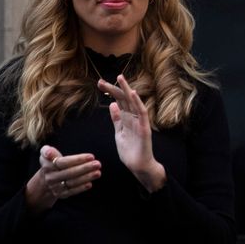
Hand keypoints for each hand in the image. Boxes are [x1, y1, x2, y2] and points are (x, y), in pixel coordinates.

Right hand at [25, 145, 100, 211]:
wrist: (45, 179)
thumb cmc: (51, 162)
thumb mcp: (45, 153)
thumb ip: (46, 150)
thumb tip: (49, 152)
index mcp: (48, 166)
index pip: (63, 162)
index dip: (77, 159)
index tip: (91, 156)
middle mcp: (51, 177)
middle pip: (69, 173)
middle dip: (85, 168)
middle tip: (98, 164)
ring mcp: (56, 186)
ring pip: (72, 182)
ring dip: (86, 178)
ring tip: (98, 173)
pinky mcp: (61, 194)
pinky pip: (72, 191)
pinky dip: (81, 188)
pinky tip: (90, 184)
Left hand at [98, 75, 166, 192]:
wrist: (138, 166)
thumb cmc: (130, 151)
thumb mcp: (119, 133)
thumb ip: (116, 119)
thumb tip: (112, 105)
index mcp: (127, 118)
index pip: (118, 101)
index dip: (110, 92)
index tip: (99, 84)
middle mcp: (133, 117)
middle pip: (124, 99)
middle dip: (113, 89)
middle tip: (101, 81)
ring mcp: (140, 121)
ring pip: (133, 102)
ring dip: (126, 89)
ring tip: (120, 78)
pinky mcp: (144, 128)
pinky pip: (142, 112)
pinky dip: (138, 102)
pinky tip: (132, 93)